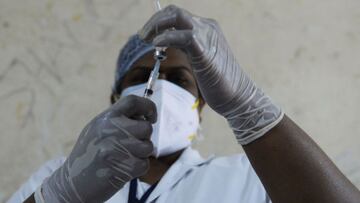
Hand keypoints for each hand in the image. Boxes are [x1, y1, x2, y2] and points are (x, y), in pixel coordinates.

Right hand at [41, 95, 156, 202]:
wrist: (73, 183)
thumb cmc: (89, 154)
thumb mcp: (97, 129)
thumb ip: (118, 120)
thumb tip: (144, 115)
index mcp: (105, 118)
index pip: (132, 101)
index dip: (148, 106)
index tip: (151, 117)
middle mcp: (111, 130)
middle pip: (146, 127)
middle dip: (144, 137)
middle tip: (133, 143)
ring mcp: (117, 150)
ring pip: (148, 146)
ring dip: (142, 153)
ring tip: (126, 157)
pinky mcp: (124, 168)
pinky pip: (145, 164)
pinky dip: (138, 168)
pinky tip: (124, 168)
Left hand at [139, 5, 282, 144]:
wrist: (238, 96)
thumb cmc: (218, 80)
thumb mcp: (199, 57)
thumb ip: (186, 46)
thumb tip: (166, 42)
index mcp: (206, 28)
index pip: (177, 14)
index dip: (158, 21)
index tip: (147, 35)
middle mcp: (207, 27)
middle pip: (174, 12)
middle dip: (154, 21)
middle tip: (142, 36)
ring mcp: (208, 37)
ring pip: (177, 18)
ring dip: (156, 26)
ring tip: (145, 39)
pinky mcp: (206, 52)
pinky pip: (185, 37)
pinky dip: (168, 38)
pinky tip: (157, 44)